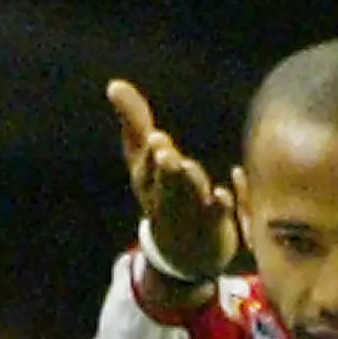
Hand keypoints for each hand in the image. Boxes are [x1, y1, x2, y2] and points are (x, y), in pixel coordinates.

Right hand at [107, 78, 236, 290]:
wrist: (184, 253)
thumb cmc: (161, 193)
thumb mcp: (144, 159)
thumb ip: (134, 122)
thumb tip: (114, 84)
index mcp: (146, 180)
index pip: (144, 166)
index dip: (150, 154)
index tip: (157, 138)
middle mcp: (165, 198)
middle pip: (165, 183)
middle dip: (166, 168)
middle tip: (166, 152)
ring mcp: (190, 214)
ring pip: (189, 198)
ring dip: (189, 183)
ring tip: (190, 167)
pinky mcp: (214, 227)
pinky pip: (217, 218)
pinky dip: (220, 206)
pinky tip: (223, 194)